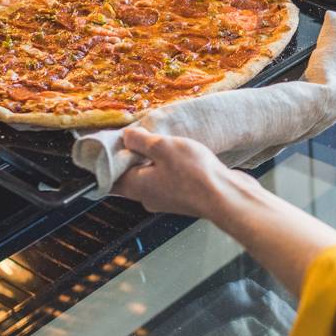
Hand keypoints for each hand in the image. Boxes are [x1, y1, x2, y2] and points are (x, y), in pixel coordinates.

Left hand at [113, 127, 255, 218]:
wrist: (226, 197)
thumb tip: (127, 136)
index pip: (110, 176)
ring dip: (155, 160)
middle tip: (141, 135)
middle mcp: (148, 197)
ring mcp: (167, 199)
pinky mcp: (185, 197)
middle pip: (131, 175)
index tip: (114, 141)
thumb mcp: (163, 147)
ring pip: (152, 176)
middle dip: (134, 156)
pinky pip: (170, 179)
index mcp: (136, 187)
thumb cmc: (194, 175)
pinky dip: (171, 167)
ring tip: (165, 142)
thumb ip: (141, 141)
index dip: (109, 159)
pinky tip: (183, 154)